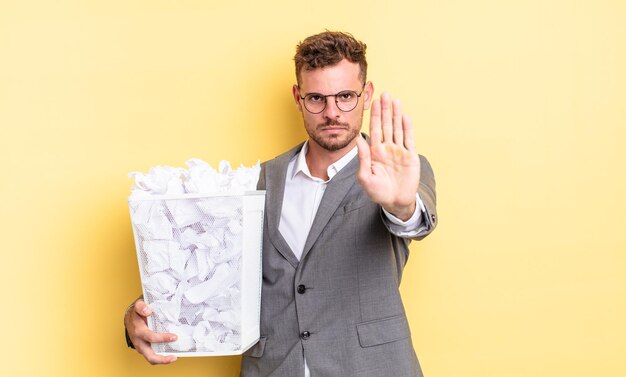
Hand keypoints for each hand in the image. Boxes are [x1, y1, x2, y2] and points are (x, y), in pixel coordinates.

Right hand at [124, 298, 177, 364]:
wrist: (129, 318)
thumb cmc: (136, 313)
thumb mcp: (137, 306)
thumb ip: (141, 306)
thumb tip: (148, 310)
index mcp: (138, 331)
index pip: (151, 337)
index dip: (163, 338)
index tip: (174, 337)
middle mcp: (139, 342)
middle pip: (150, 356)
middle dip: (162, 359)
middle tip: (174, 357)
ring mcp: (142, 347)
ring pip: (151, 358)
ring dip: (163, 360)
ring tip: (174, 357)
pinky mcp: (145, 349)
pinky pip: (153, 355)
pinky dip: (161, 356)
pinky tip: (170, 353)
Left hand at [356, 92, 419, 220]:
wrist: (395, 202)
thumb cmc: (378, 192)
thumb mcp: (365, 177)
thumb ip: (362, 158)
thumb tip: (358, 139)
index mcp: (375, 152)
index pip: (374, 129)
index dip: (375, 116)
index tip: (374, 102)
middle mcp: (387, 148)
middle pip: (386, 125)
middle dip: (385, 110)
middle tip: (384, 93)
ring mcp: (399, 151)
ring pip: (398, 129)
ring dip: (396, 114)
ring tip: (395, 100)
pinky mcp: (410, 156)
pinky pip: (409, 139)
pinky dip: (407, 128)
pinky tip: (405, 116)